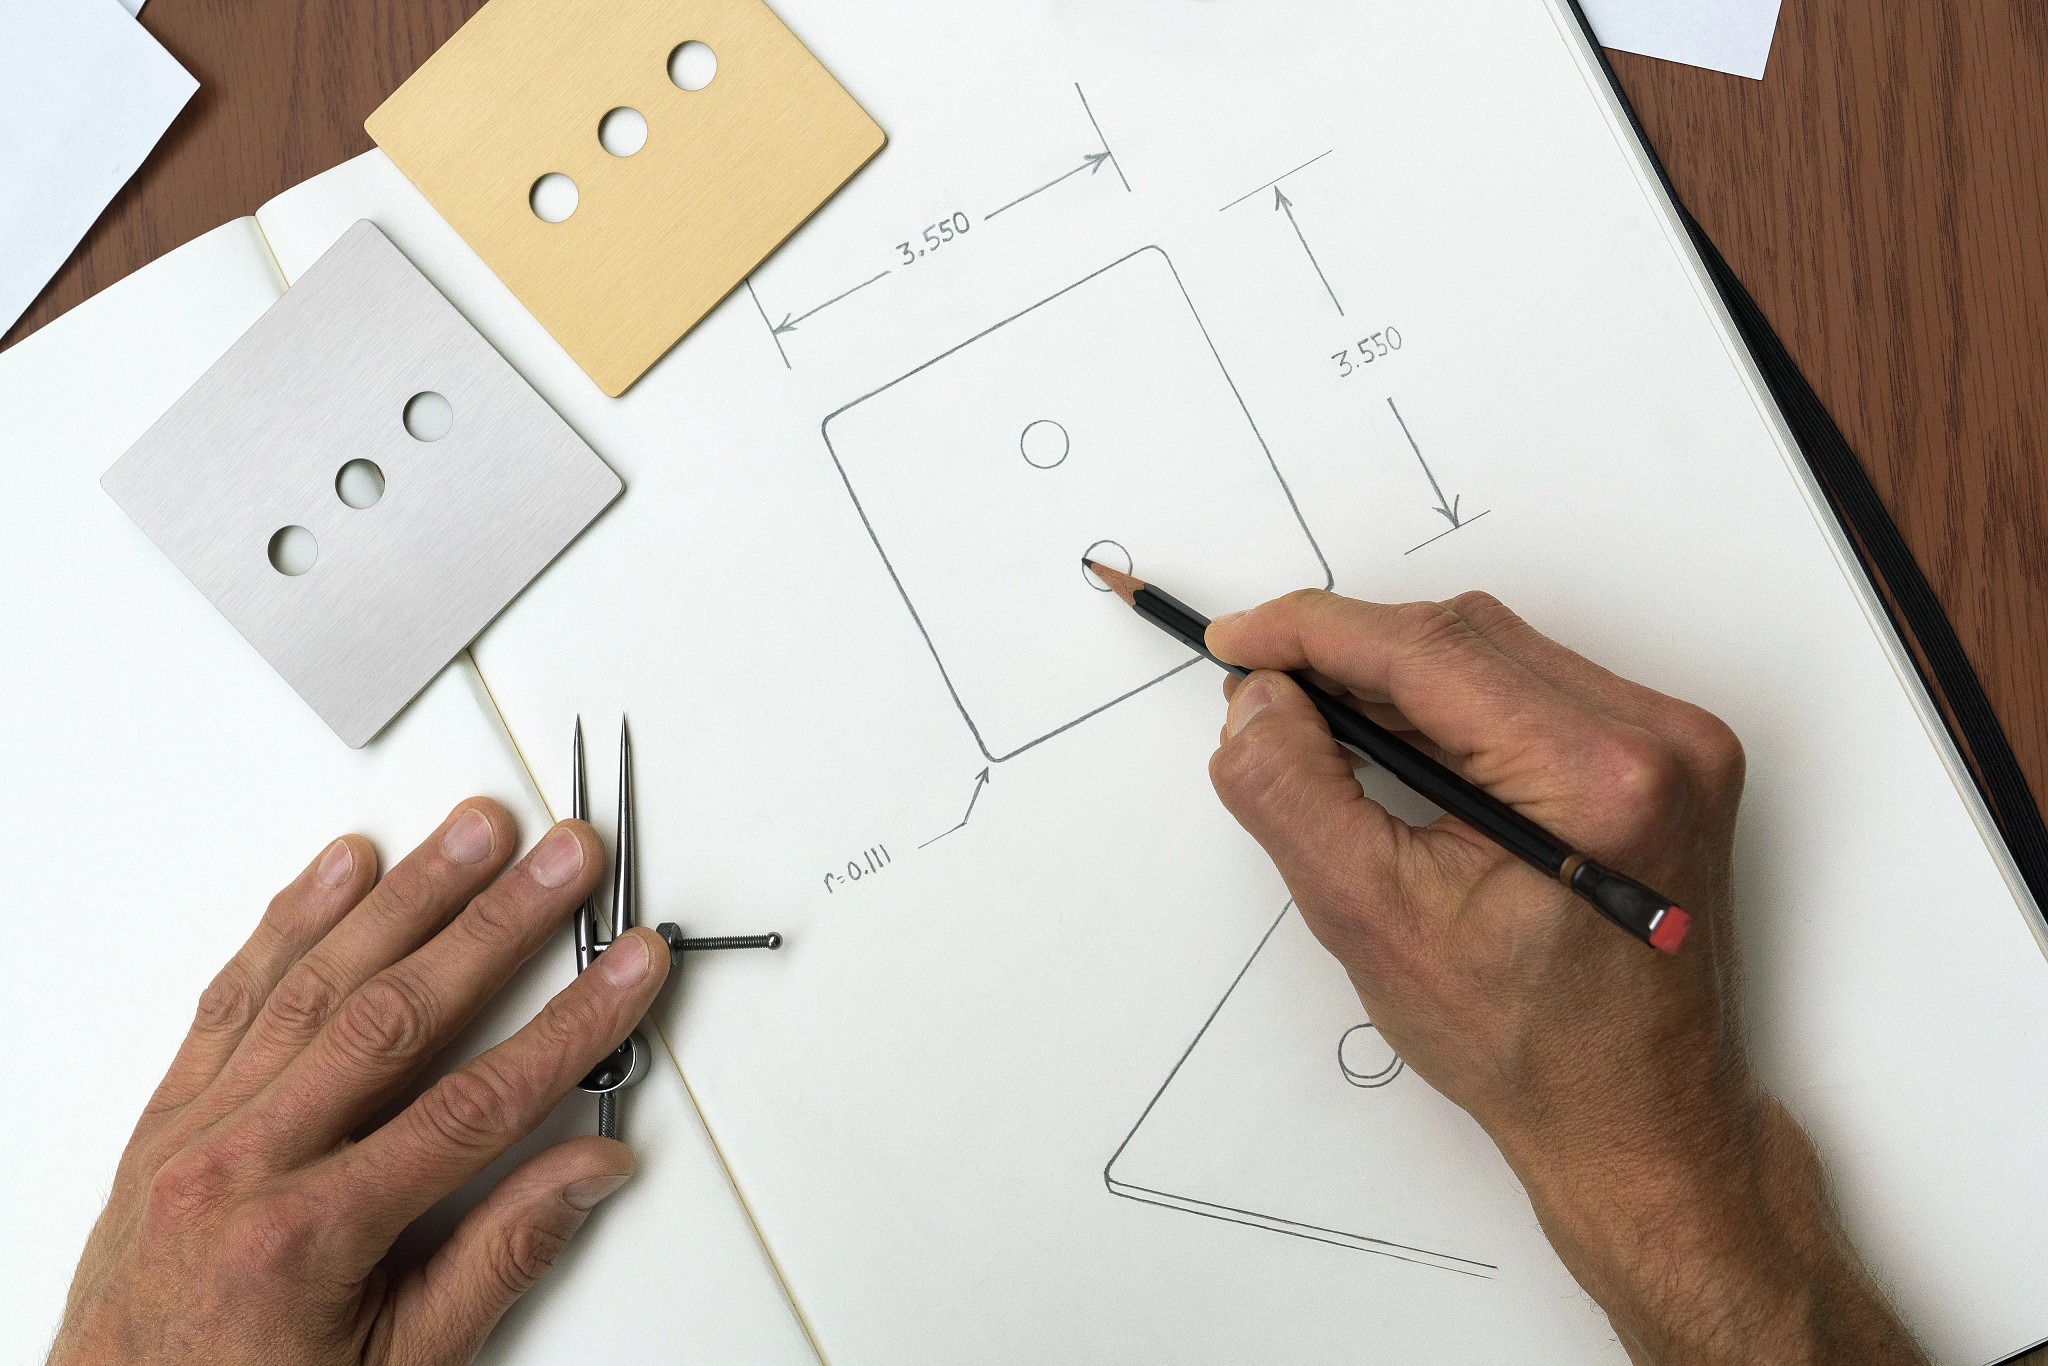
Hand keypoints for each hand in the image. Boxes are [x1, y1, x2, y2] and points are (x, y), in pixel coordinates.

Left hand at [49, 799, 669, 1365]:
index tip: (627, 968)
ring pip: (317, 981)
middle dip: (499, 921)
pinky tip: (343, 868)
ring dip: (408, 894)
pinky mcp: (165, 1119)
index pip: (476, 1104)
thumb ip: (497, 1259)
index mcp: (308, 1235)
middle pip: (399, 1012)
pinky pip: (232, 997)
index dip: (570, 1026)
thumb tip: (588, 1172)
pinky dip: (290, 921)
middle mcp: (241, 1165)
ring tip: (476, 832)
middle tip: (565, 857)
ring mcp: (195, 1132)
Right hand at [1206, 590, 1922, 1365]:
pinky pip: (1536, 686)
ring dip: (1399, 674)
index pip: (1428, 651)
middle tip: (1263, 695)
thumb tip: (1255, 700)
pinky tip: (1400, 742)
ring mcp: (1675, 744)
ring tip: (1320, 724)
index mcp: (1599, 777)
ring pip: (1499, 652)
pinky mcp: (1666, 758)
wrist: (1636, 1120)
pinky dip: (1454, 702)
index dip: (1312, 632)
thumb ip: (1294, 794)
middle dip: (1349, 652)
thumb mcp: (1373, 921)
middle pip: (1465, 637)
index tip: (1236, 642)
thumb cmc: (1527, 1048)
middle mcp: (1657, 740)